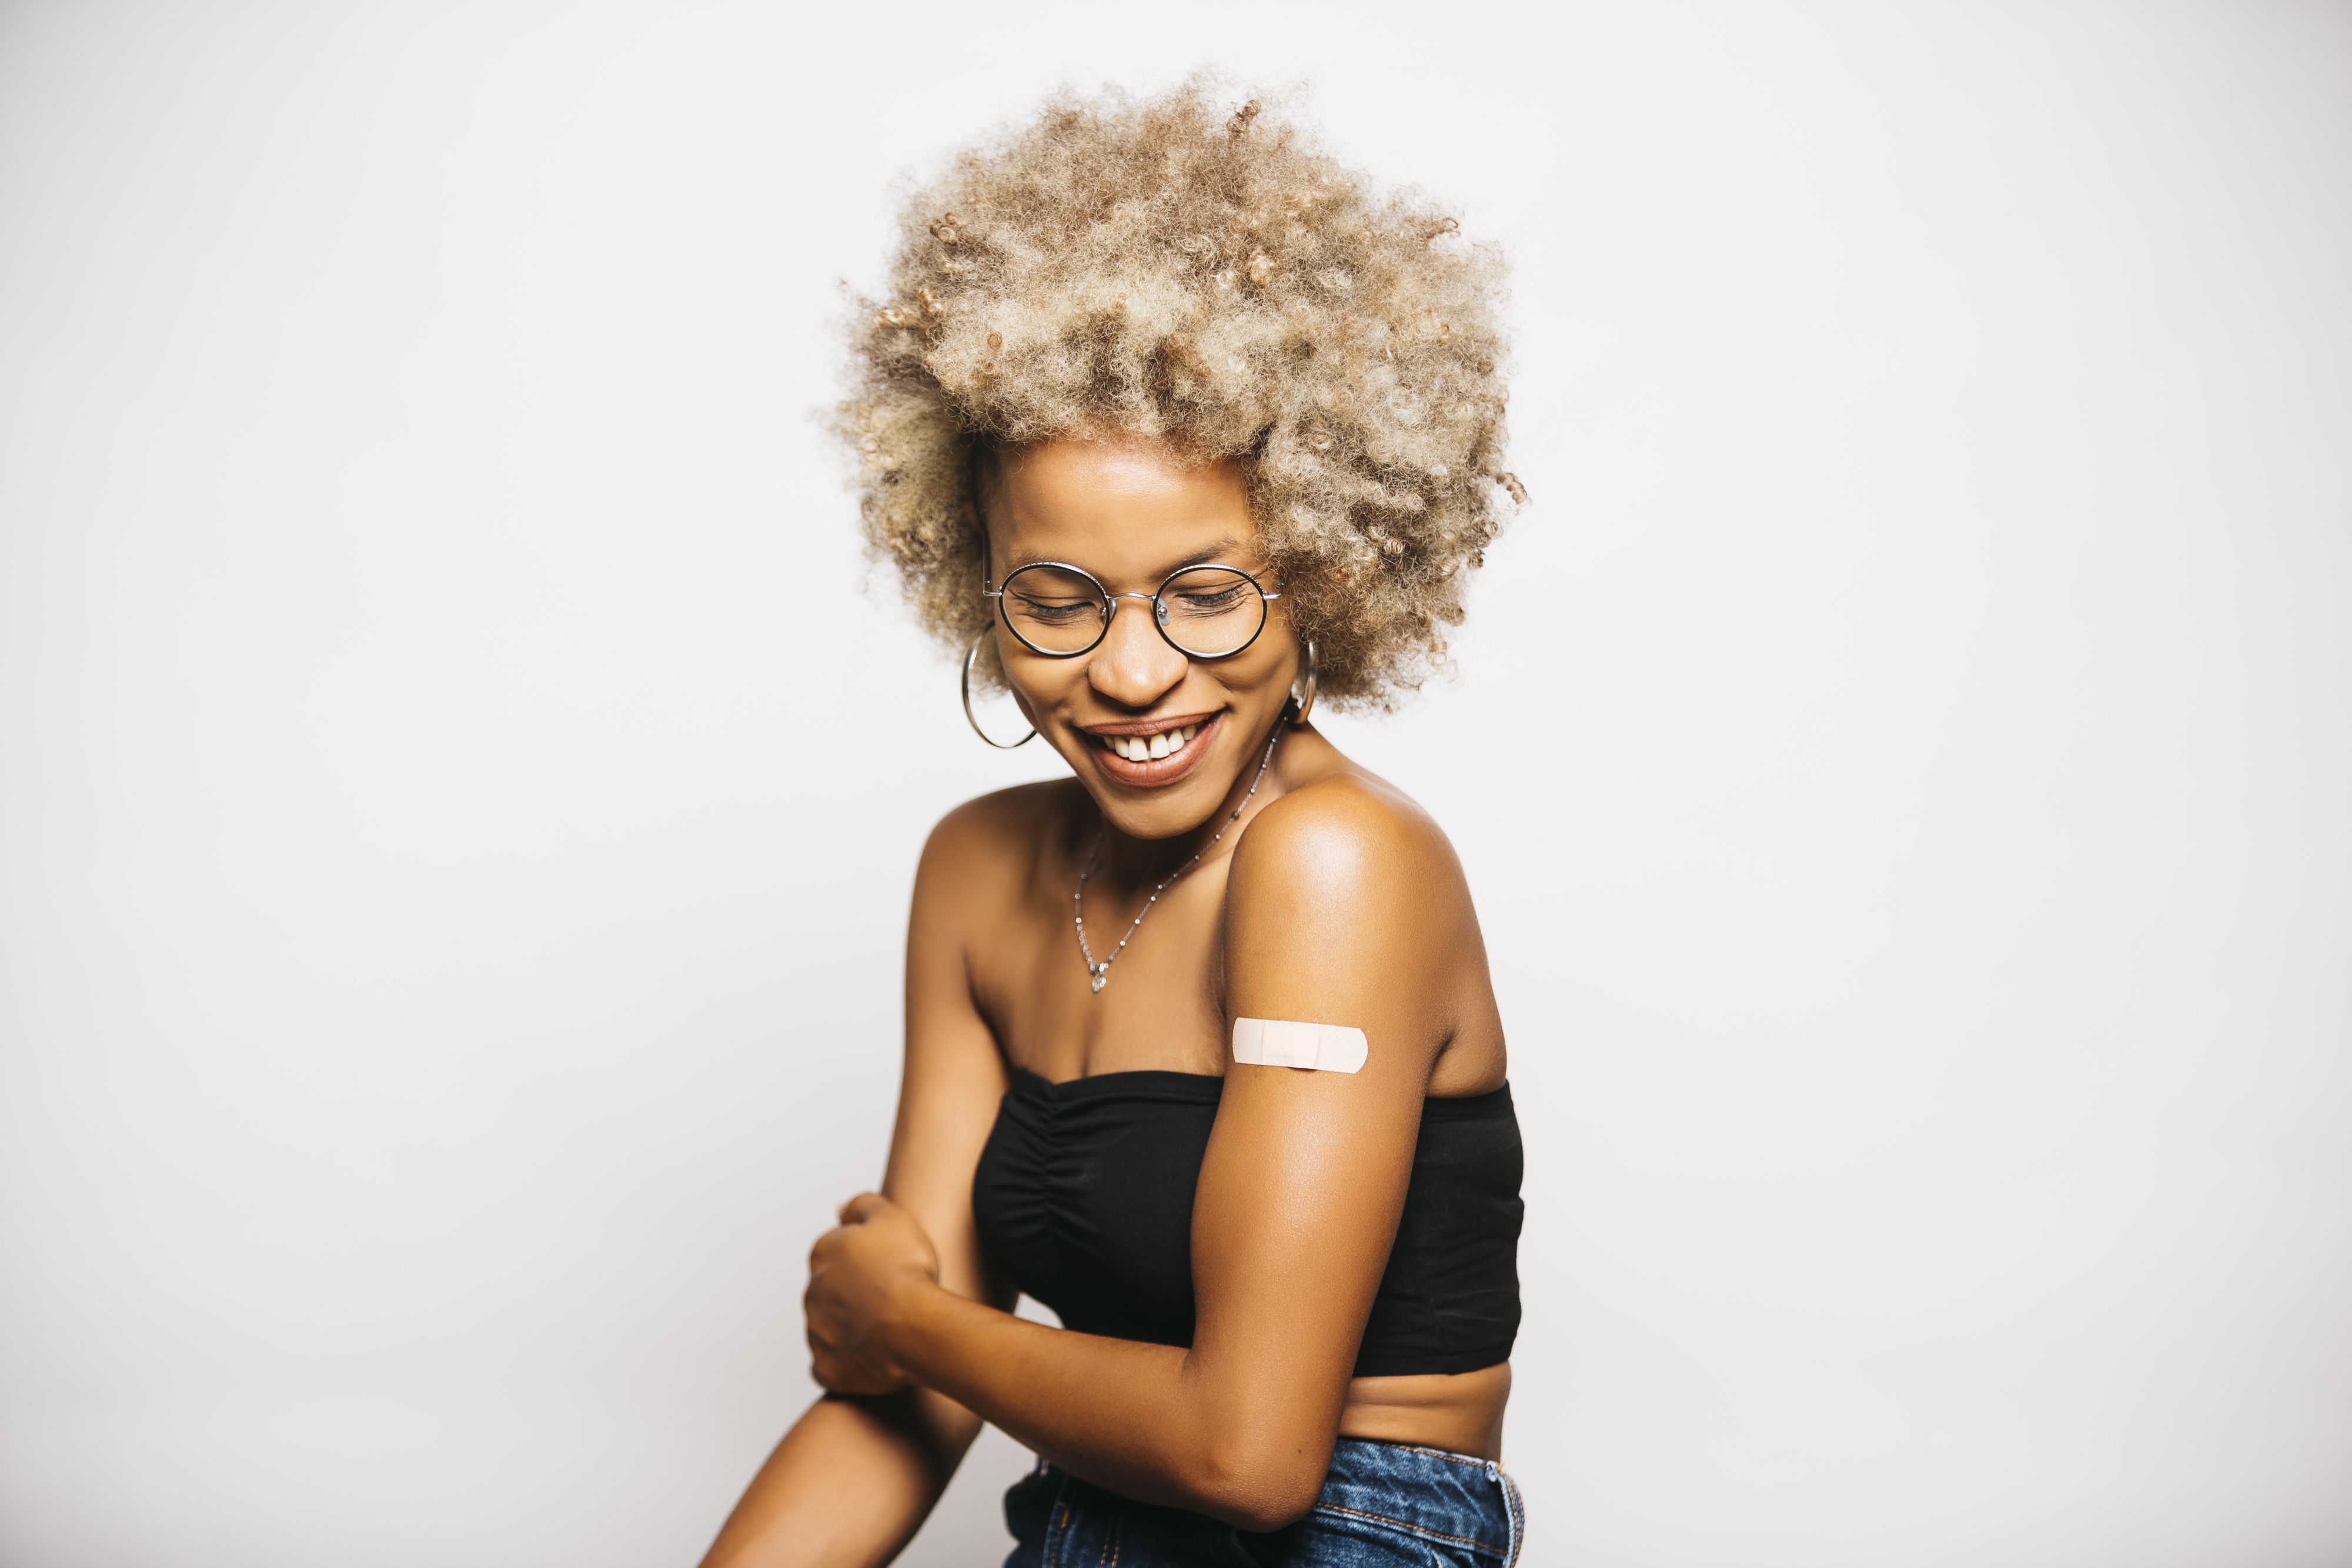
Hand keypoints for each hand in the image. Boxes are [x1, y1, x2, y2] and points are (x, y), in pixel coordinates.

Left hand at [804, 1192, 940, 1395]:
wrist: (912, 1328)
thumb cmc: (905, 1271)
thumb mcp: (891, 1216)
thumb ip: (862, 1205)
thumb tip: (840, 1208)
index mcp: (823, 1254)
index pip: (837, 1249)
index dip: (866, 1255)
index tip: (889, 1263)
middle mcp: (812, 1293)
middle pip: (832, 1288)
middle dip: (855, 1291)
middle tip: (891, 1295)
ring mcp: (817, 1333)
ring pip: (829, 1326)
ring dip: (850, 1325)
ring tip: (887, 1326)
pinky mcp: (828, 1368)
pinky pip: (831, 1364)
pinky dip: (847, 1360)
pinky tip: (871, 1355)